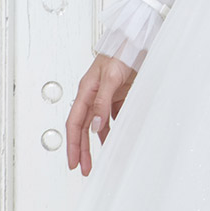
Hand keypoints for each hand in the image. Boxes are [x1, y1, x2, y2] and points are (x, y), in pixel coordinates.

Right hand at [67, 53, 135, 175]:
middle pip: (83, 128)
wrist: (136, 41)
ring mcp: (105, 97)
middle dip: (82, 150)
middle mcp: (93, 96)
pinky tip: (115, 141)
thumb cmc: (120, 52)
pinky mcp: (118, 97)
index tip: (74, 161)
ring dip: (97, 143)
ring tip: (98, 161)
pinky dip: (112, 131)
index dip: (73, 144)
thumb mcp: (110, 78)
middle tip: (84, 169)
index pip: (74, 123)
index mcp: (86, 91)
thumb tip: (95, 126)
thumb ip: (102, 103)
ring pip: (97, 126)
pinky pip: (112, 118)